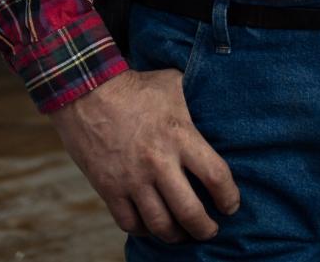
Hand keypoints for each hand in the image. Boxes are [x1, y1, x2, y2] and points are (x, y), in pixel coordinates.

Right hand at [48, 67, 239, 242]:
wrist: (88, 91)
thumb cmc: (136, 86)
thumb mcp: (173, 84)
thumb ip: (196, 100)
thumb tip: (218, 105)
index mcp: (179, 135)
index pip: (216, 176)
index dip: (229, 197)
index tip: (231, 205)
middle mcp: (158, 161)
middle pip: (189, 211)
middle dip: (206, 228)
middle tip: (212, 230)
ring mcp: (132, 179)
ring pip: (160, 225)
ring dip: (176, 236)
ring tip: (184, 234)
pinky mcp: (109, 189)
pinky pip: (130, 223)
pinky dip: (145, 231)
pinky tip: (153, 226)